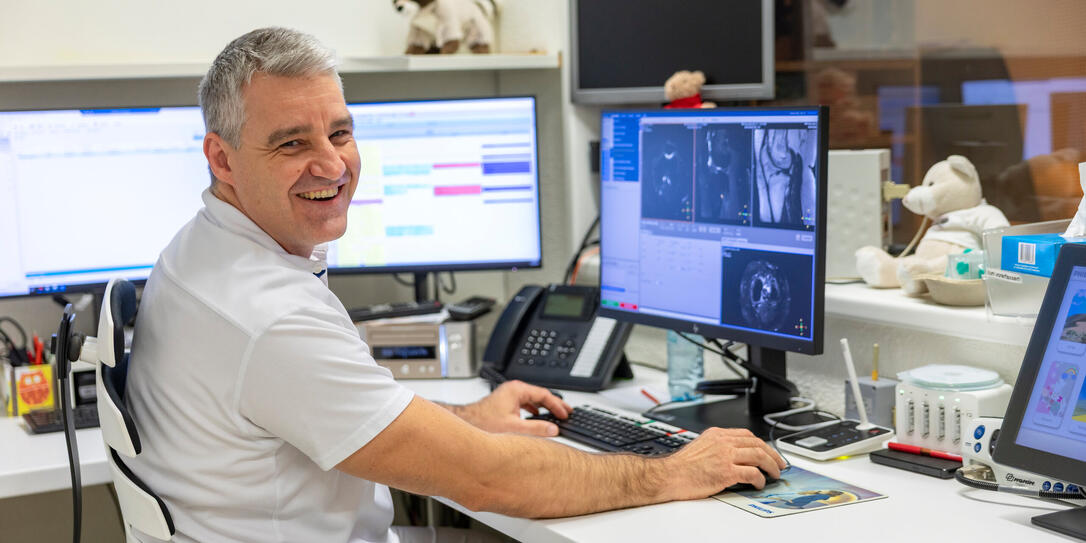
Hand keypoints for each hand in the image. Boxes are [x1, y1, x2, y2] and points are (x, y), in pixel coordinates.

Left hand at [455, 380, 571, 436]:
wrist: (466, 424)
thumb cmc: (483, 423)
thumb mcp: (514, 428)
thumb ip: (536, 429)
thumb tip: (553, 429)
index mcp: (517, 390)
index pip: (544, 394)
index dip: (557, 405)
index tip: (565, 414)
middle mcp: (513, 390)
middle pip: (539, 395)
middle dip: (553, 405)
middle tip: (566, 412)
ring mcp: (508, 395)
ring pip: (532, 399)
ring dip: (544, 408)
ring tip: (555, 415)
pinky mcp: (505, 403)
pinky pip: (525, 404)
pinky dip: (534, 410)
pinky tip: (537, 418)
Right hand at [661, 427, 786, 500]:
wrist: (669, 475)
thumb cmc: (681, 466)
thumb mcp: (700, 447)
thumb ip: (717, 447)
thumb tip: (733, 457)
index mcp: (716, 434)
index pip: (746, 435)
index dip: (761, 444)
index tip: (767, 452)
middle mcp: (723, 442)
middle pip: (757, 443)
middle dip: (772, 454)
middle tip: (779, 463)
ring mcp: (725, 456)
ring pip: (759, 456)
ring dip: (771, 466)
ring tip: (774, 474)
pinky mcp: (727, 472)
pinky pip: (752, 473)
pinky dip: (759, 479)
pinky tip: (759, 484)